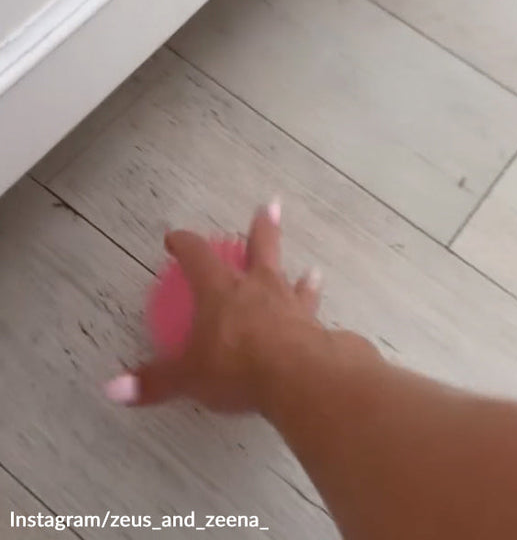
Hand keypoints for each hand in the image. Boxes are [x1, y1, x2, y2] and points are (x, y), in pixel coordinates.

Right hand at [104, 199, 324, 411]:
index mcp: (220, 291)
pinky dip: (315, 309)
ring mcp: (291, 304)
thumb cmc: (236, 367)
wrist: (299, 375)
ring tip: (311, 269)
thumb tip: (114, 389)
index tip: (176, 237)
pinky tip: (324, 314)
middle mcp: (258, 288)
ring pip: (293, 280)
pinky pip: (314, 312)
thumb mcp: (189, 377)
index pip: (197, 257)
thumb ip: (155, 382)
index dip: (185, 244)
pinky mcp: (315, 325)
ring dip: (300, 275)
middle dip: (262, 228)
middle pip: (261, 248)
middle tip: (271, 205)